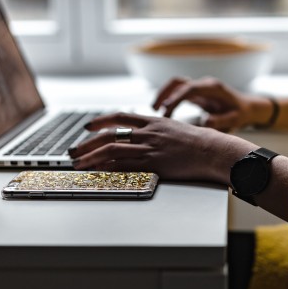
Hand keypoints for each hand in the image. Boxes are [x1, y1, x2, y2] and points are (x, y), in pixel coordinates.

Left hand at [68, 112, 255, 182]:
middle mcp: (148, 132)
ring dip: (91, 157)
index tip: (88, 126)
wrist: (213, 150)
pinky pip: (125, 166)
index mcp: (153, 120)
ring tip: (78, 163)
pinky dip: (107, 169)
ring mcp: (150, 148)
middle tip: (74, 150)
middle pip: (109, 134)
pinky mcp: (153, 164)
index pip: (119, 116)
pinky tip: (98, 172)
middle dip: (87, 143)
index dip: (101, 121)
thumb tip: (143, 134)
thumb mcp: (175, 128)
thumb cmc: (199, 142)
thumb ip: (157, 130)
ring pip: (112, 150)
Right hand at [152, 77, 271, 131]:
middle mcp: (204, 84)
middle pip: (179, 82)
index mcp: (213, 88)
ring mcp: (200, 87)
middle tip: (155, 109)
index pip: (190, 89)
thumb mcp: (235, 119)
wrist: (247, 107)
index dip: (176, 97)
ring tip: (155, 109)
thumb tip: (205, 122)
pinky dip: (169, 99)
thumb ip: (221, 121)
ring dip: (164, 94)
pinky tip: (164, 111)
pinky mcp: (197, 93)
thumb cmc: (241, 113)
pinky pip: (179, 92)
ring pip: (176, 85)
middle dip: (165, 93)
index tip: (166, 108)